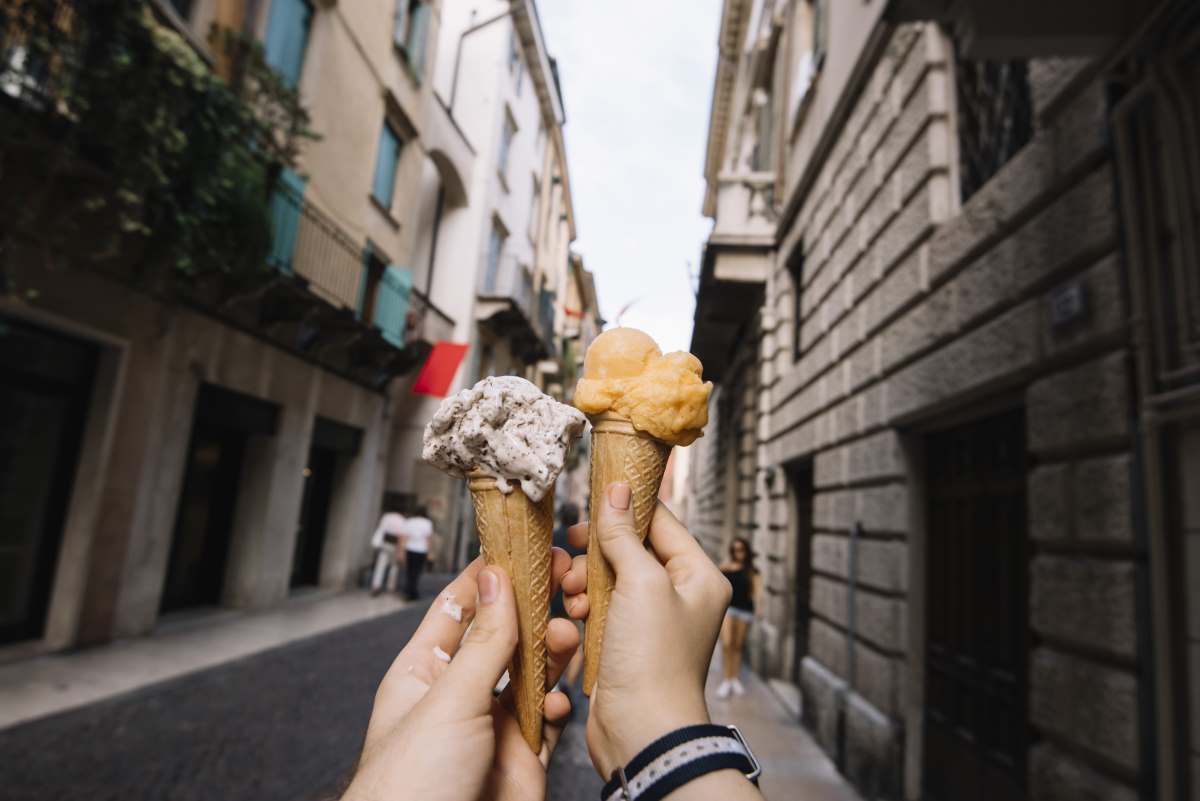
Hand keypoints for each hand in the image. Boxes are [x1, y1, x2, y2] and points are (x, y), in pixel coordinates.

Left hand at [342, 551, 577, 800]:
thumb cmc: (409, 786)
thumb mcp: (448, 699)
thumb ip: (483, 641)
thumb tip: (498, 580)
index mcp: (424, 673)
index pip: (458, 609)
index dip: (490, 577)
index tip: (523, 546)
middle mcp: (458, 696)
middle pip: (501, 638)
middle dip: (534, 610)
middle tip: (565, 579)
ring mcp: (490, 728)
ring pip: (531, 675)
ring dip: (553, 653)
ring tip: (570, 636)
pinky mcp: (519, 760)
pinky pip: (548, 719)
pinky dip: (562, 702)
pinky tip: (567, 695)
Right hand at [558, 483, 731, 777]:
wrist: (641, 730)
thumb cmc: (653, 660)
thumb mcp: (640, 584)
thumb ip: (625, 535)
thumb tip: (617, 491)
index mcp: (699, 576)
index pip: (662, 522)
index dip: (627, 507)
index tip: (594, 496)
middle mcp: (680, 596)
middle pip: (633, 549)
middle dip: (600, 549)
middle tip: (575, 548)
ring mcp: (652, 621)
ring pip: (611, 578)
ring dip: (587, 579)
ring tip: (573, 591)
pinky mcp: (627, 642)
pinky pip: (601, 608)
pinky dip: (584, 607)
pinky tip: (574, 614)